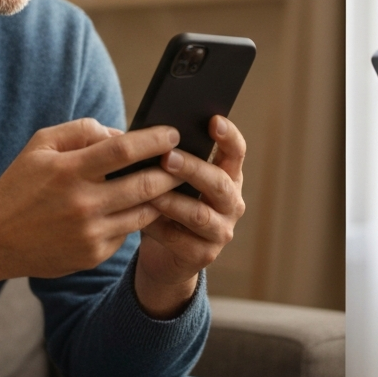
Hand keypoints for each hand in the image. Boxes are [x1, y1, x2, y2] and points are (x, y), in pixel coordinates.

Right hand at [0, 118, 182, 296]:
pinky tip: (141, 206)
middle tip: (186, 161)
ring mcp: (90, 233)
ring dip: (162, 196)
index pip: (124, 150)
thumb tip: (121, 133)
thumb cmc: (20, 184)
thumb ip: (81, 131)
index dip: (154, 140)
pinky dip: (137, 217)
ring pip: (145, 211)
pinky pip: (128, 231)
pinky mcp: (93, 255)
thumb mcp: (40, 145)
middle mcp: (82, 204)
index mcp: (69, 171)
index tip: (173, 133)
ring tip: (171, 182)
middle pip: (145, 184)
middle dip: (172, 171)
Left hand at [134, 115, 247, 317]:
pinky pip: (180, 239)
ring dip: (173, 201)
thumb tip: (148, 133)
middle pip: (219, 182)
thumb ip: (171, 159)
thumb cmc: (167, 204)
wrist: (165, 255)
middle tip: (167, 157)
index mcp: (228, 177)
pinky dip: (159, 227)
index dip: (229, 136)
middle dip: (193, 168)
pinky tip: (141, 218)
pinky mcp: (204, 255)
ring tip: (149, 191)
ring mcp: (221, 230)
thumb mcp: (173, 180)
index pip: (236, 152)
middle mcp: (232, 203)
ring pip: (200, 214)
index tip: (213, 121)